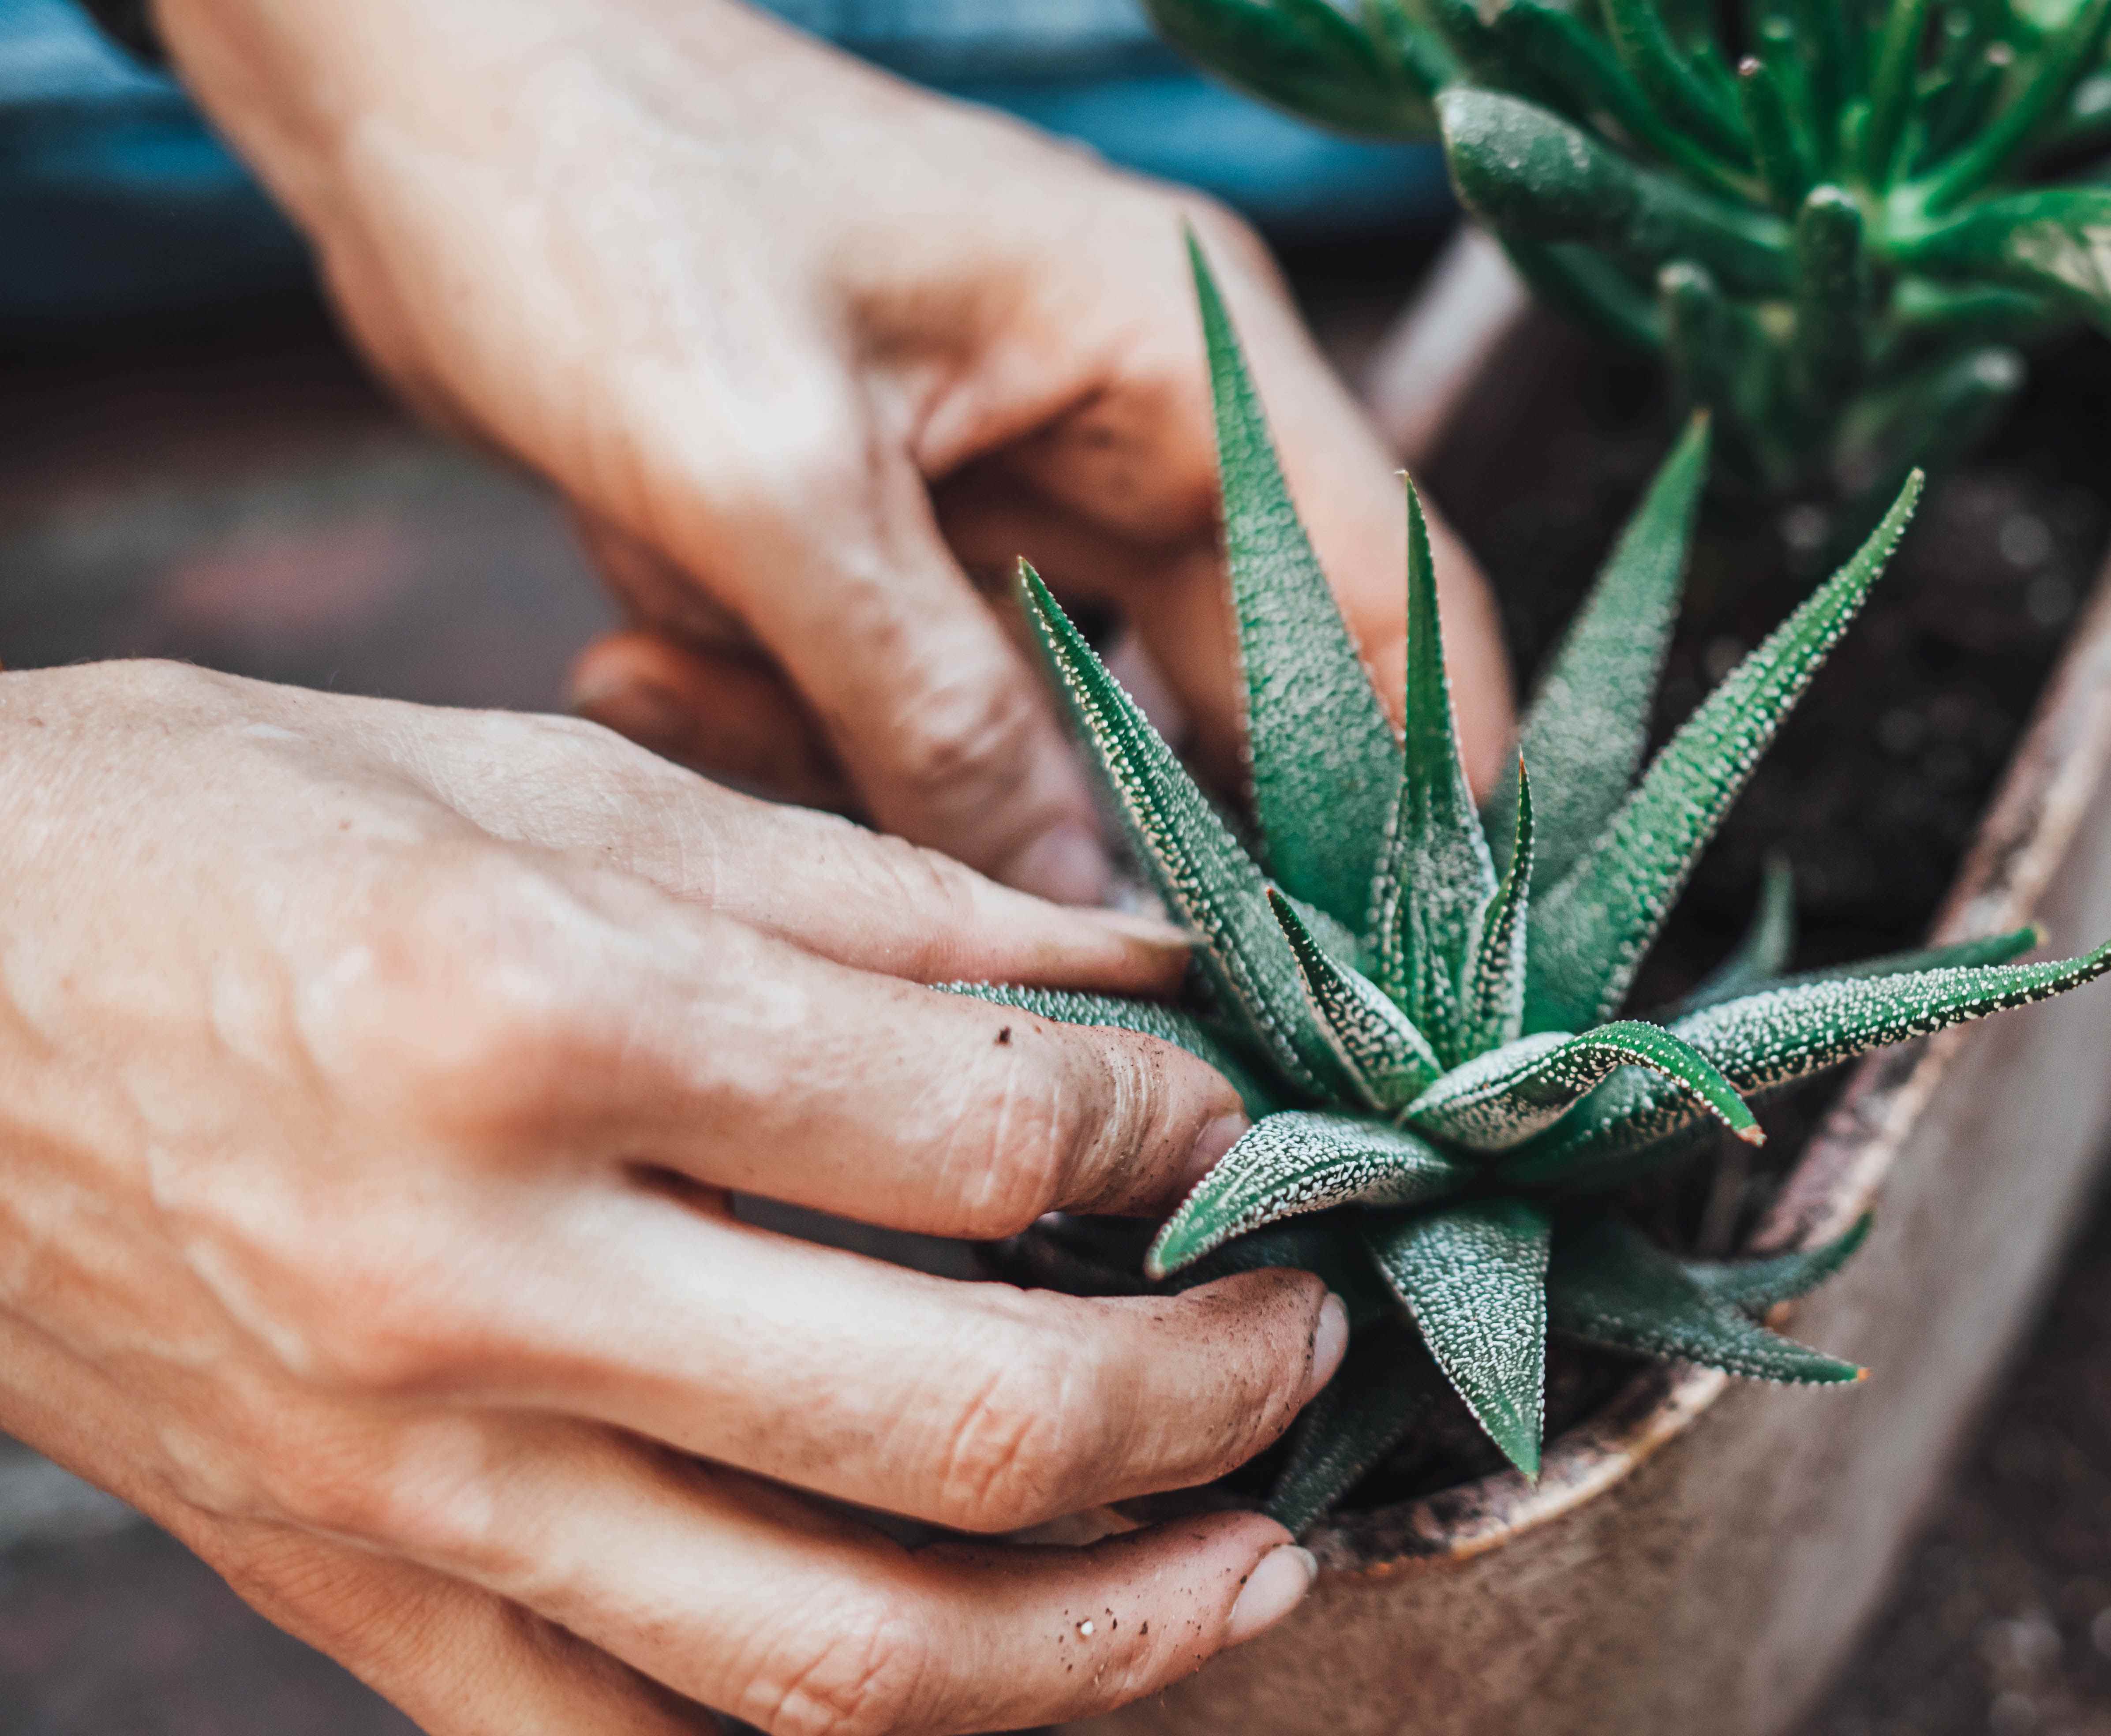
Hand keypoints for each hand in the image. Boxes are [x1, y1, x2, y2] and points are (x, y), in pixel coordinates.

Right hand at [0, 662, 1345, 1735]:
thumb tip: (1143, 973)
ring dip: (1098, 1644)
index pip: (983, 1139)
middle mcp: (479, 1283)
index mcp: (537, 1019)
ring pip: (835, 1653)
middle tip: (1310, 1350)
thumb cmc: (202, 836)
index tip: (1239, 1109)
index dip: (1174, 1120)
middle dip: (1203, 1397)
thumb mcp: (546, 787)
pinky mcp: (355, 1595)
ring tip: (1256, 1582)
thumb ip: (874, 897)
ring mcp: (413, 1479)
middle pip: (961, 1423)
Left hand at [154, 0, 1513, 900]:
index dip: (1425, 799)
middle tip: (1102, 991)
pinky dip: (805, 727)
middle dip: (1156, 842)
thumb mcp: (765, 474)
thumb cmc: (595, 191)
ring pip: (1059, 733)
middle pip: (1243, 699)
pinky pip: (922, 710)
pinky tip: (649, 652)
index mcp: (1179, 360)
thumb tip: (1081, 908)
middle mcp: (1139, 432)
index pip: (1389, 606)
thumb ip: (936, 706)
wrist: (407, 82)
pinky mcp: (907, 547)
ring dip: (915, 781)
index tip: (1404, 981)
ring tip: (710, 686)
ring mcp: (1024, 493)